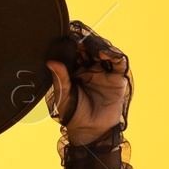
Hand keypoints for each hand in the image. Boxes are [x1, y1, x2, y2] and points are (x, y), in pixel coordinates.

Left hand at [46, 20, 131, 140]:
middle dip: (85, 43)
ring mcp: (104, 73)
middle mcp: (90, 69)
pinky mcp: (117, 79)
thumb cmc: (73, 115)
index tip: (67, 37)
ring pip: (103, 53)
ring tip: (92, 46)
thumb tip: (50, 61)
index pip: (74, 53)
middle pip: (89, 50)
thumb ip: (60, 78)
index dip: (72, 45)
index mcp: (75, 71)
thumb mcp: (63, 96)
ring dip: (98, 46)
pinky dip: (113, 55)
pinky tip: (104, 53)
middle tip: (79, 39)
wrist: (90, 131)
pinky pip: (118, 63)